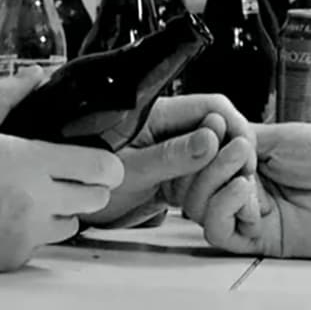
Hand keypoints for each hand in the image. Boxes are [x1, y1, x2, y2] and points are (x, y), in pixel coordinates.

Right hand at [0, 66, 122, 272]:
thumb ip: (5, 96)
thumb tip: (34, 75)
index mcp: (31, 162)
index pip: (100, 167)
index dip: (108, 165)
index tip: (104, 163)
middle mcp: (37, 200)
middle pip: (96, 198)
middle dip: (91, 187)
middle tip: (74, 179)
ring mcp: (27, 232)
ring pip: (72, 224)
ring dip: (64, 212)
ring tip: (38, 199)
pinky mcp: (13, 257)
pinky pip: (42, 246)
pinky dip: (36, 234)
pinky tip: (13, 219)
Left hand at [78, 94, 255, 227]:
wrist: (67, 203)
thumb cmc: (81, 180)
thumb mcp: (130, 171)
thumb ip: (170, 156)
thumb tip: (210, 140)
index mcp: (155, 111)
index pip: (211, 106)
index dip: (233, 127)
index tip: (244, 153)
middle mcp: (166, 124)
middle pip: (218, 127)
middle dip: (234, 151)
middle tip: (243, 177)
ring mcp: (169, 146)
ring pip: (214, 151)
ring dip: (224, 170)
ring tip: (229, 190)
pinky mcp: (170, 168)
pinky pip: (201, 170)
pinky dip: (211, 184)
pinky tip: (213, 197)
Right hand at [179, 122, 310, 257]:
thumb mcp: (285, 136)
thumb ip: (243, 138)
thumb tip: (209, 135)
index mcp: (255, 160)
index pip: (205, 155)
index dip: (201, 140)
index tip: (209, 125)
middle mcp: (250, 188)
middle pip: (195, 182)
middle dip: (202, 160)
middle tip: (229, 145)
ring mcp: (254, 215)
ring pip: (200, 207)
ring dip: (212, 180)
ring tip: (243, 164)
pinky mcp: (262, 240)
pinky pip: (220, 231)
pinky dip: (221, 207)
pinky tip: (243, 190)